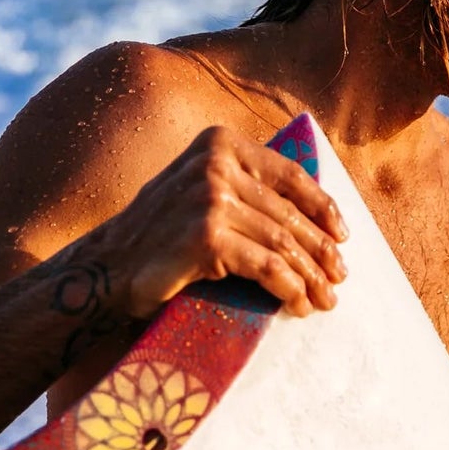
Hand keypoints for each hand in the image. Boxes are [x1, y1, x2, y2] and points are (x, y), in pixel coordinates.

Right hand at [90, 124, 348, 318]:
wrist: (106, 268)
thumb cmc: (158, 236)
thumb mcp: (200, 192)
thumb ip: (244, 188)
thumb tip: (312, 214)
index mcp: (219, 144)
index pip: (288, 174)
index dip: (322, 207)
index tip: (343, 234)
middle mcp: (214, 164)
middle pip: (288, 213)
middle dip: (321, 250)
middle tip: (339, 278)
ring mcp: (210, 198)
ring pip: (283, 242)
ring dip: (312, 275)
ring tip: (326, 299)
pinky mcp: (207, 237)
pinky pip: (266, 266)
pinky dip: (289, 288)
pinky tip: (299, 305)